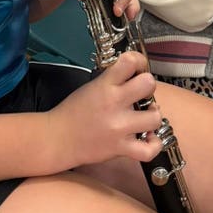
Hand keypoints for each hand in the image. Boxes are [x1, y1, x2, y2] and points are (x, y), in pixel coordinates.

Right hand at [49, 51, 163, 168]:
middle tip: (141, 93)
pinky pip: (148, 150)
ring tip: (144, 116)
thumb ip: (113, 79)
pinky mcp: (120, 148)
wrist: (57, 139)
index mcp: (105, 85)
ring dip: (152, 115)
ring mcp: (119, 128)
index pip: (130, 61)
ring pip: (155, 118)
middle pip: (148, 84)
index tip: (137, 68)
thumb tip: (136, 74)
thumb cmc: (74, 111)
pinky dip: (154, 145)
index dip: (139, 61)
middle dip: (148, 86)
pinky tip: (149, 137)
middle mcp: (114, 104)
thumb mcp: (91, 86)